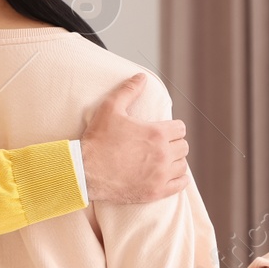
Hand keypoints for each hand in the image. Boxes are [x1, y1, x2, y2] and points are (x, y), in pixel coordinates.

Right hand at [81, 75, 188, 202]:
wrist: (85, 171)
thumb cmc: (97, 139)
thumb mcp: (110, 108)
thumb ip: (129, 90)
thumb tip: (142, 77)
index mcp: (156, 133)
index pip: (180, 129)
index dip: (172, 128)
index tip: (164, 131)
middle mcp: (163, 154)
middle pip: (183, 146)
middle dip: (173, 144)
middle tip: (161, 145)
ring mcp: (161, 174)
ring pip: (183, 165)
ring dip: (175, 161)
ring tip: (163, 160)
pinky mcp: (156, 191)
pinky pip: (180, 184)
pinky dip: (178, 179)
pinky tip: (170, 175)